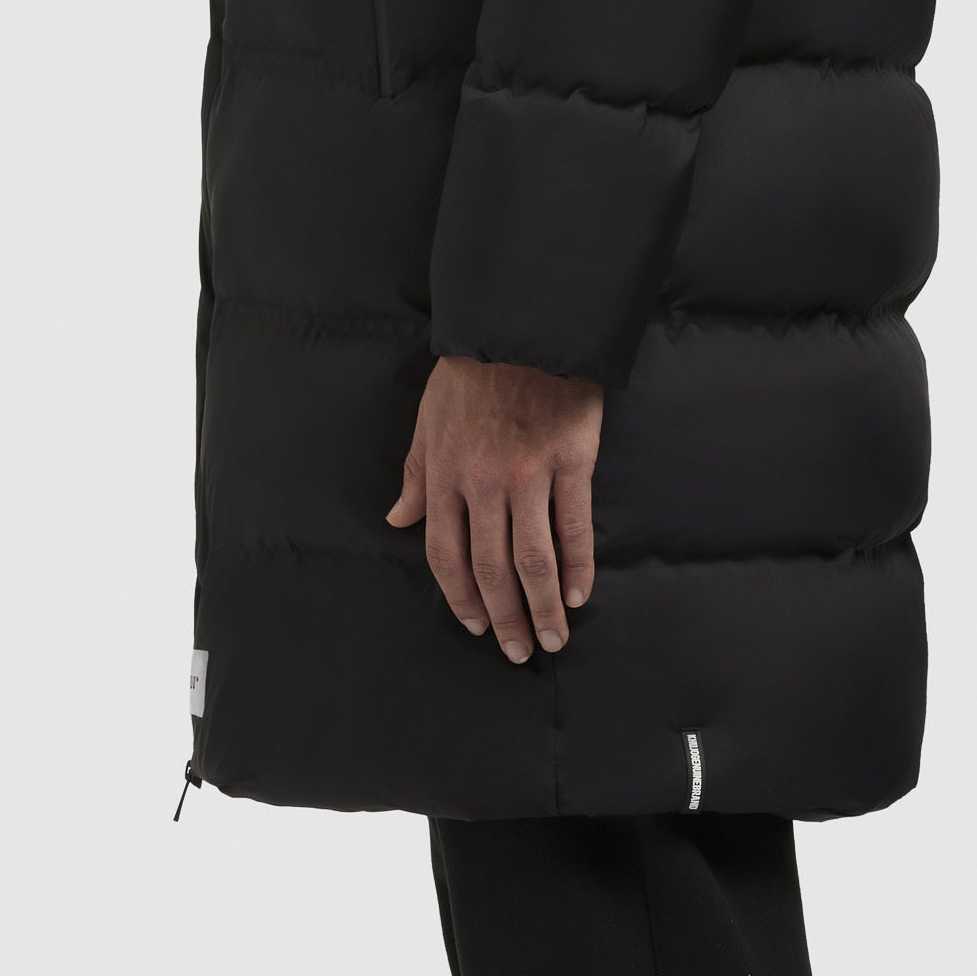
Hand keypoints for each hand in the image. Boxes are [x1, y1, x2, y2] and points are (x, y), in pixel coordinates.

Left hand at [386, 356, 602, 661]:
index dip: (460, 598)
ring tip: (553, 639)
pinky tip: (577, 594)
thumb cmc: (471, 371)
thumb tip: (398, 519)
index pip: (447, 554)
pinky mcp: (571, 460)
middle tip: (518, 651)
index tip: (474, 626)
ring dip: (541, 608)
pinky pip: (574, 525)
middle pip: (491, 568)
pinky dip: (578, 566)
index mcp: (445, 473)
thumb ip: (416, 473)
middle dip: (504, 618)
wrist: (522, 324)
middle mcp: (484, 482)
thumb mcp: (428, 418)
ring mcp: (530, 474)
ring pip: (533, 559)